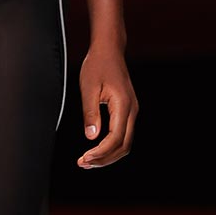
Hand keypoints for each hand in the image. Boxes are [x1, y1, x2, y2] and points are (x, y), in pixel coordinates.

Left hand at [77, 44, 136, 168]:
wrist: (109, 50)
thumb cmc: (97, 65)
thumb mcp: (88, 88)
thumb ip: (90, 113)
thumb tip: (91, 137)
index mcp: (123, 105)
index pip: (115, 138)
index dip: (100, 152)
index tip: (84, 158)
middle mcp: (132, 110)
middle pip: (124, 146)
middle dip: (104, 159)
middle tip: (83, 164)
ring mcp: (132, 111)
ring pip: (125, 143)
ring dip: (108, 155)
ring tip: (88, 161)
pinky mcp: (127, 111)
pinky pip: (123, 135)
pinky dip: (111, 146)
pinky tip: (96, 149)